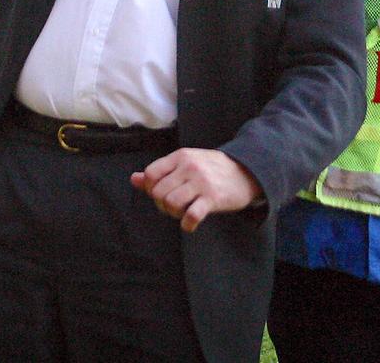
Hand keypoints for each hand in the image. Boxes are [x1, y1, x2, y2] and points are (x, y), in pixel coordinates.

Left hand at [131, 148, 261, 232]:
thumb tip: (134, 179)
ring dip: (174, 214)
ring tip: (183, 212)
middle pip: (159, 192)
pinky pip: (191, 216)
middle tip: (174, 206)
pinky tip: (190, 223)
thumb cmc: (210, 169)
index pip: (151, 174)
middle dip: (162, 205)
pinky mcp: (213, 198)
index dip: (151, 188)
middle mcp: (189, 167)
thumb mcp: (185, 163)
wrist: (245, 171)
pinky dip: (187, 224)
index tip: (162, 193)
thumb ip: (159, 172)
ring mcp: (201, 182)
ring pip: (171, 203)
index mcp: (180, 156)